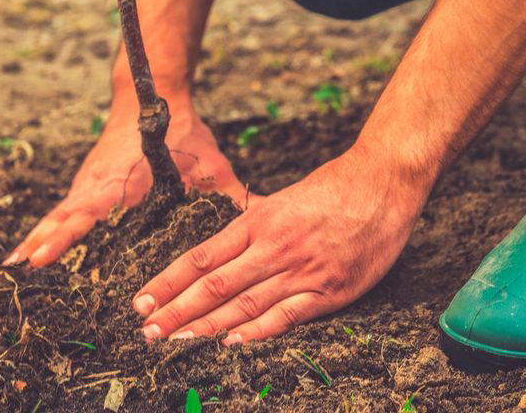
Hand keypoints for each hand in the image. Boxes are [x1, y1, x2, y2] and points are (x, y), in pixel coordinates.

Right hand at [4, 91, 248, 267]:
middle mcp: (102, 184)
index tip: (43, 257)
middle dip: (48, 243)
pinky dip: (49, 225)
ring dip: (41, 236)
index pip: (92, 212)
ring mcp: (92, 181)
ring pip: (61, 212)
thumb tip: (265, 215)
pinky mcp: (90, 181)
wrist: (152, 95)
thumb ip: (233, 195)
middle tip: (26, 271)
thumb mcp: (210, 164)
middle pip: (69, 217)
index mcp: (128, 181)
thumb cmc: (183, 130)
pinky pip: (65, 207)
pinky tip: (34, 246)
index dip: (68, 235)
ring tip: (18, 265)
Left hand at [131, 148, 423, 342]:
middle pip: (215, 284)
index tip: (142, 299)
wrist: (383, 182)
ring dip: (206, 327)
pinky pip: (287, 315)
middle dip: (176, 311)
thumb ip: (258, 220)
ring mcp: (302, 270)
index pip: (203, 256)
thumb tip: (231, 232)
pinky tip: (231, 344)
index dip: (170, 281)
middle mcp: (274, 246)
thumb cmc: (335, 186)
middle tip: (146, 331)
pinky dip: (257, 331)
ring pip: (244, 304)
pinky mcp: (331, 290)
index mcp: (260, 221)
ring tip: (174, 342)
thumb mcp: (288, 197)